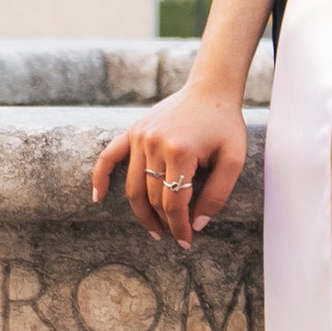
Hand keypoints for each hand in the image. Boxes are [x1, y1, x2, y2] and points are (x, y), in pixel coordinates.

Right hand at [90, 80, 246, 244]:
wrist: (211, 89)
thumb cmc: (225, 125)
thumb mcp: (233, 160)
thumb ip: (217, 195)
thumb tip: (196, 225)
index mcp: (179, 152)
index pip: (173, 203)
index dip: (179, 226)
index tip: (186, 241)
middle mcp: (154, 144)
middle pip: (153, 197)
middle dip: (165, 221)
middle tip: (175, 235)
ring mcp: (140, 136)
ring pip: (133, 186)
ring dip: (141, 212)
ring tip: (154, 229)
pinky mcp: (133, 130)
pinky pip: (109, 156)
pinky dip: (101, 177)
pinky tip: (98, 197)